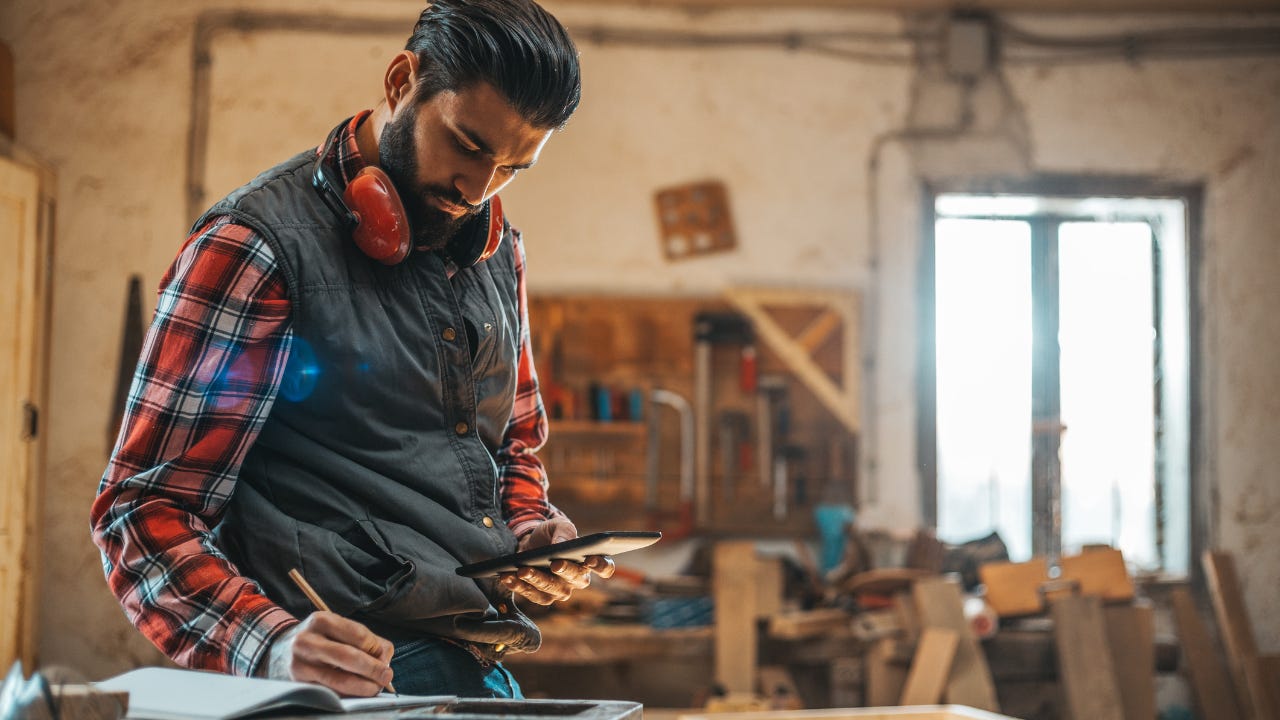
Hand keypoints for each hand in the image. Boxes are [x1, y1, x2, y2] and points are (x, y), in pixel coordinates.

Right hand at [258, 612, 394, 696]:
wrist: (279, 652)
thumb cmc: (320, 640)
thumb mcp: (338, 630)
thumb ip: (367, 640)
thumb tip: (384, 660)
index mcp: (321, 621)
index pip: (358, 635)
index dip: (376, 649)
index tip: (384, 659)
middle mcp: (307, 641)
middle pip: (348, 657)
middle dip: (373, 670)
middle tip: (386, 677)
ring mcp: (299, 664)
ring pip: (339, 680)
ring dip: (364, 687)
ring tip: (375, 688)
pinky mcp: (298, 685)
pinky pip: (330, 693)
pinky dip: (348, 695)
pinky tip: (356, 693)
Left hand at [500, 518, 615, 605]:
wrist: (530, 543)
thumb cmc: (551, 534)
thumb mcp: (558, 525)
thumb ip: (563, 532)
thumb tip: (562, 545)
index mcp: (590, 561)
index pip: (605, 568)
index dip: (601, 565)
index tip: (590, 559)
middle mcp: (578, 580)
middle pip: (577, 579)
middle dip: (566, 571)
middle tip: (555, 563)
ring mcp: (561, 590)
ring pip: (553, 590)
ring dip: (537, 580)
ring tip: (522, 570)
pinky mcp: (543, 597)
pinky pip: (533, 595)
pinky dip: (520, 586)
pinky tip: (509, 576)